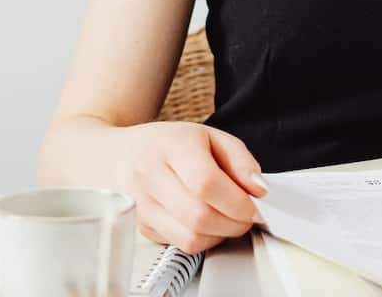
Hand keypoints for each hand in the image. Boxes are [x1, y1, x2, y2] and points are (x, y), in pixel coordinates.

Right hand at [119, 121, 268, 253]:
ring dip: (220, 234)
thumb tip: (259, 189)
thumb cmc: (169, 144)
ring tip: (227, 217)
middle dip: (234, 222)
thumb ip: (240, 161)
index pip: (207, 183)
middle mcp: (151, 176)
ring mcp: (142, 205)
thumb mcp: (210, 137)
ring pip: (191, 237)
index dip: (238, 200)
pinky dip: (202, 239)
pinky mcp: (142, 228)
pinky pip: (181, 244)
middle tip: (246, 214)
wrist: (121, 155)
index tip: (255, 204)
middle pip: (200, 216)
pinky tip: (206, 221)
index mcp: (172, 146)